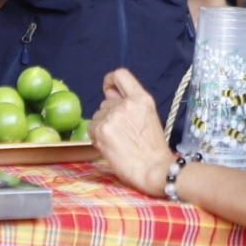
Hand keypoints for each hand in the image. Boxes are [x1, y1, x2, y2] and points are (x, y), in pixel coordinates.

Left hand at [90, 68, 174, 197]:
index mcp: (142, 98)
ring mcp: (113, 115)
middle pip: (106, 101)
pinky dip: (96, 136)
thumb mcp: (148, 118)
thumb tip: (108, 94)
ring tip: (117, 141)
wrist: (154, 170)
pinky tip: (109, 146)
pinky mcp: (102, 130)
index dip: (110, 81)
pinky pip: (91, 128)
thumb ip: (131, 104)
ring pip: (97, 115)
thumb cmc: (153, 150)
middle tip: (121, 133)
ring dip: (103, 126)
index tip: (108, 90)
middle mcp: (127, 103)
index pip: (120, 75)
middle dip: (109, 115)